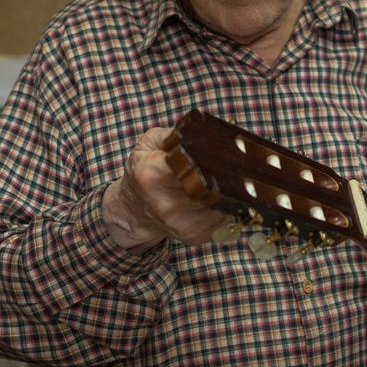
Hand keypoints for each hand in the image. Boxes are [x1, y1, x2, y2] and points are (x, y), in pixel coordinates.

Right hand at [102, 126, 228, 251]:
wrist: (134, 212)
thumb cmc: (143, 173)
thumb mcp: (148, 144)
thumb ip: (175, 133)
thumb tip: (206, 130)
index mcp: (153, 175)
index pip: (193, 163)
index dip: (211, 156)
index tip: (222, 150)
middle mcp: (167, 204)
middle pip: (213, 184)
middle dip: (225, 172)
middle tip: (231, 161)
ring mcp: (183, 223)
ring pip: (223, 201)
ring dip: (227, 189)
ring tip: (217, 178)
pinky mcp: (195, 236)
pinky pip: (223, 215)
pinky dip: (224, 204)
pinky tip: (212, 196)